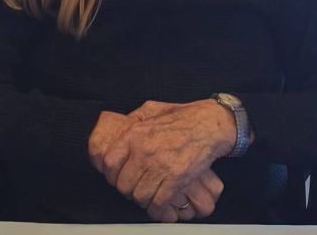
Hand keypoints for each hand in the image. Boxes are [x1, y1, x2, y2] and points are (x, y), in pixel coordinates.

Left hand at [90, 100, 232, 216]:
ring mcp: (160, 166)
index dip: (111, 173)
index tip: (117, 177)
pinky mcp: (175, 180)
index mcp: (135, 134)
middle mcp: (144, 151)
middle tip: (135, 187)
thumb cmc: (182, 117)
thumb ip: (133, 119)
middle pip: (124, 184)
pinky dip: (158, 208)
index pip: (109, 162)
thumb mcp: (152, 109)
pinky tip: (160, 203)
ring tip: (148, 194)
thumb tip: (119, 130)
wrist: (207, 126)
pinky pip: (158, 203)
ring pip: (140, 196)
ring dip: (143, 199)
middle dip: (128, 190)